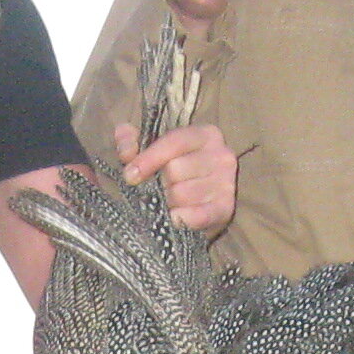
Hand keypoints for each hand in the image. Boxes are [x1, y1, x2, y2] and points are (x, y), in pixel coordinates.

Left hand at [121, 120, 236, 234]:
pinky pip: (199, 215)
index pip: (173, 142)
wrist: (199, 204)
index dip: (148, 159)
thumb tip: (126, 153)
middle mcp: (221, 155)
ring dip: (168, 202)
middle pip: (175, 170)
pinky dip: (182, 218)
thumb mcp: (150, 149)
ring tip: (168, 203)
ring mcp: (227, 183)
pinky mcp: (226, 208)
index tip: (129, 176)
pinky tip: (174, 218)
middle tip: (157, 190)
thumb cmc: (172, 172)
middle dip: (159, 183)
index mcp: (205, 135)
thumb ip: (130, 141)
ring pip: (182, 194)